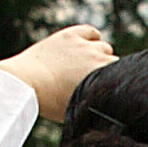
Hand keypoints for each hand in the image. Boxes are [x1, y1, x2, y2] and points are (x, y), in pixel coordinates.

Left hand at [0, 23, 114, 124]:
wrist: (25, 82)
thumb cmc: (50, 102)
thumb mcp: (77, 109)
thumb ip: (94, 105)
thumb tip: (106, 113)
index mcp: (102, 77)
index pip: (122, 77)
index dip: (114, 84)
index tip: (108, 90)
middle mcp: (98, 58)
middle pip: (115, 62)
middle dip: (107, 71)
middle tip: (94, 82)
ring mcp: (84, 45)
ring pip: (104, 47)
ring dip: (99, 55)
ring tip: (86, 66)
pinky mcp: (70, 36)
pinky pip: (91, 32)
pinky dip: (91, 38)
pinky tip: (86, 46)